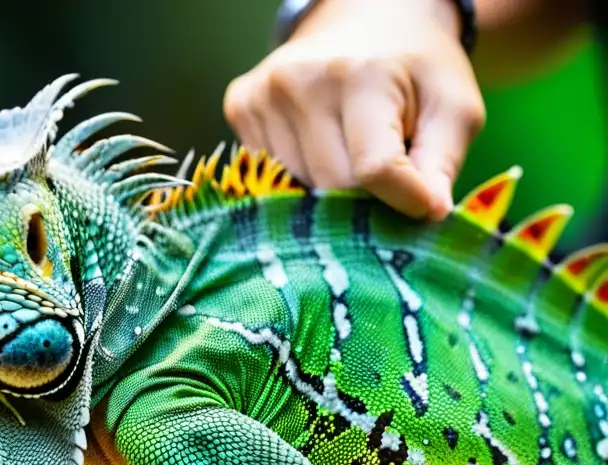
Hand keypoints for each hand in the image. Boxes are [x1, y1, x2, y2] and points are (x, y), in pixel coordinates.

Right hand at [223, 0, 485, 219]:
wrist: (367, 16)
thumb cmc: (416, 70)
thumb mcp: (453, 107)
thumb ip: (443, 163)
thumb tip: (428, 215)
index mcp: (361, 76)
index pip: (375, 169)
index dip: (403, 199)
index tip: (423, 206)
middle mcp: (301, 82)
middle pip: (332, 187)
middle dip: (364, 196)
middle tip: (386, 170)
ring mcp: (262, 95)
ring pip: (297, 189)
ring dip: (328, 188)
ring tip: (348, 149)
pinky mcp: (240, 106)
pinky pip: (269, 175)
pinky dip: (297, 175)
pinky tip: (317, 142)